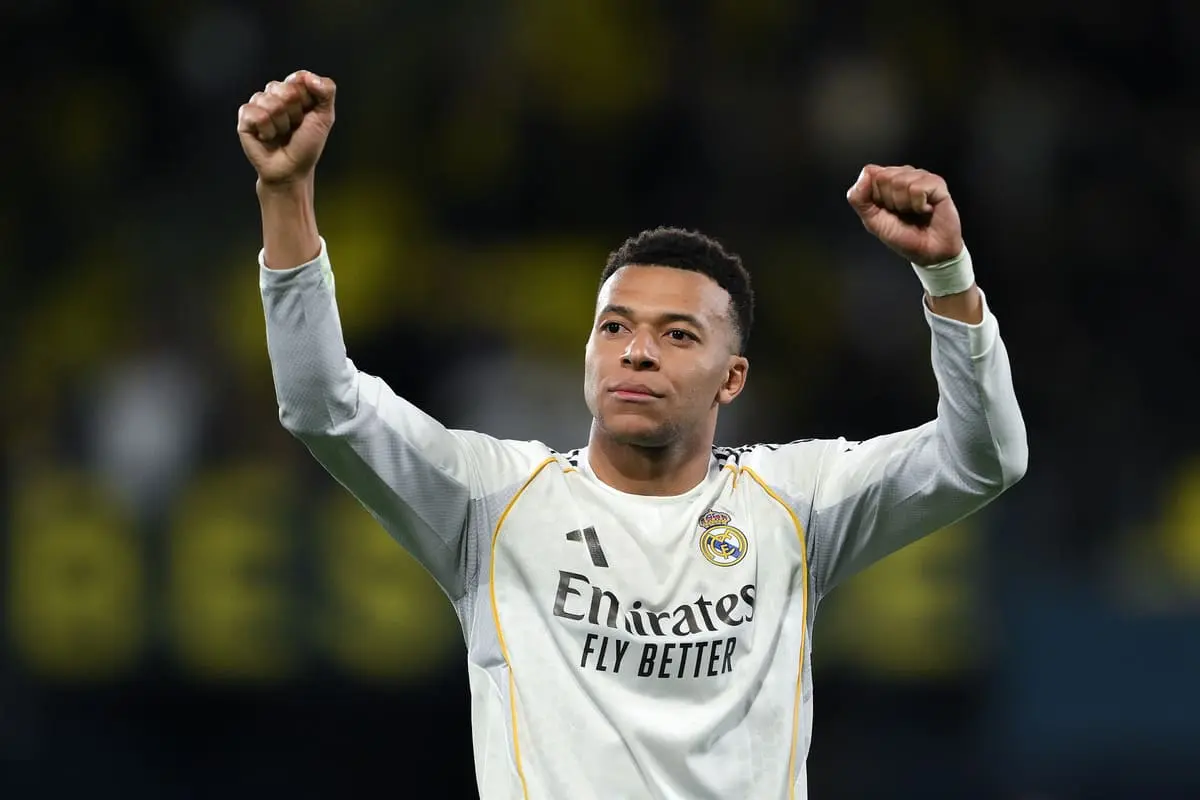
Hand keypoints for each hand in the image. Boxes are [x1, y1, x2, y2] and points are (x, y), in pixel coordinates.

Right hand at [237, 70, 335, 185]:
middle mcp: (274, 94)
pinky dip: (267, 130)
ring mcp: (258, 104)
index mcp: (293, 90)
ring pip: (271, 102)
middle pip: (285, 89)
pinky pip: (257, 114)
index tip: (308, 115)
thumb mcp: (325, 117)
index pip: (299, 78)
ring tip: (281, 134)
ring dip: (281, 124)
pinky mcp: (245, 117)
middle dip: (294, 113)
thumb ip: (326, 91)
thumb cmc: (306, 145)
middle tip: (294, 127)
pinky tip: (267, 137)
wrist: (291, 169)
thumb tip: (309, 76)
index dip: (307, 99)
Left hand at [846, 165, 963, 265]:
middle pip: (884, 176)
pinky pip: (917, 188)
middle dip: (889, 201)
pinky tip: (925, 210)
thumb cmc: (903, 236)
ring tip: (914, 212)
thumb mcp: (872, 220)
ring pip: (900, 182)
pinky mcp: (937, 183)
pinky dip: (918, 206)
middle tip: (901, 213)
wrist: (928, 252)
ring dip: (904, 205)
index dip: (874, 196)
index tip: (885, 210)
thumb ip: (859, 198)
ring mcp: (921, 177)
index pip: (870, 172)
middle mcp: (904, 174)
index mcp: (886, 181)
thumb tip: (865, 173)